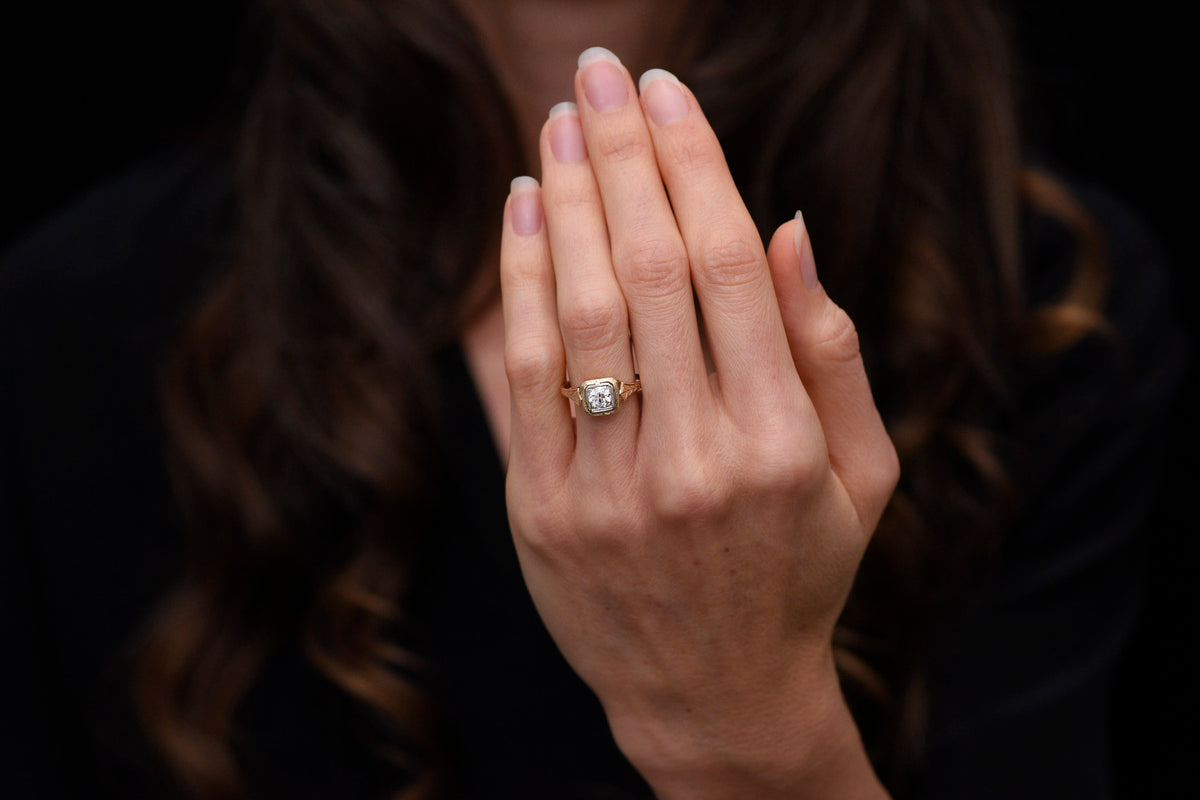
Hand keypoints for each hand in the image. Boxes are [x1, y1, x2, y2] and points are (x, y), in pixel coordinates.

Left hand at [499, 48, 896, 798]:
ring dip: (566, 202)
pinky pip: (522, 377)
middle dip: (621, 155)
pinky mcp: (543, 512)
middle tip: (600, 75)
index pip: (726, 269)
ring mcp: (609, 491)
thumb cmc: (798, 572)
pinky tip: (523, 210)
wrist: (712, 694)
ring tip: (558, 123)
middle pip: (647, 271)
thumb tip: (784, 226)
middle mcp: (695, 462)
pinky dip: (519, 283)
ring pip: (579, 312)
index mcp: (782, 445)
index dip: (693, 166)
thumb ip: (829, 352)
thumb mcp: (859, 474)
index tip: (667, 94)